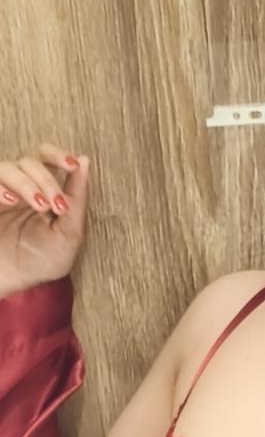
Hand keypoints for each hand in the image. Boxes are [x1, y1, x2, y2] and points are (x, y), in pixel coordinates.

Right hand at [0, 142, 89, 298]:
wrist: (11, 280)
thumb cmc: (40, 262)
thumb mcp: (69, 234)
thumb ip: (78, 199)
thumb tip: (84, 161)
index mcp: (45, 193)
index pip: (49, 160)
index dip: (59, 155)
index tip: (72, 164)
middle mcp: (22, 187)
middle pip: (31, 161)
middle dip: (47, 179)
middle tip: (56, 205)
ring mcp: (2, 191)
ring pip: (10, 167)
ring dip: (28, 184)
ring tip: (40, 207)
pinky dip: (2, 187)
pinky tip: (11, 201)